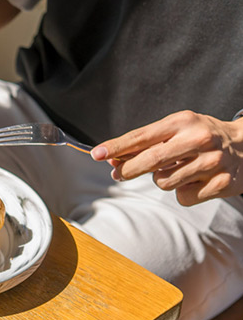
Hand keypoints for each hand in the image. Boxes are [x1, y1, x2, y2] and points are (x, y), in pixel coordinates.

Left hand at [91, 110, 242, 204]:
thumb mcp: (177, 129)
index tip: (97, 154)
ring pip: (164, 182)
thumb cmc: (202, 137)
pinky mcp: (220, 184)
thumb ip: (147, 143)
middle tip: (117, 174)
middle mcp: (198, 140)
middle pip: (150, 161)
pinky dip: (183, 192)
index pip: (142, 136)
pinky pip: (183, 197)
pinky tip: (195, 181)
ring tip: (178, 170)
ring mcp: (211, 162)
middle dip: (128, 170)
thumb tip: (112, 159)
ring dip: (162, 180)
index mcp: (183, 122)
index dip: (117, 147)